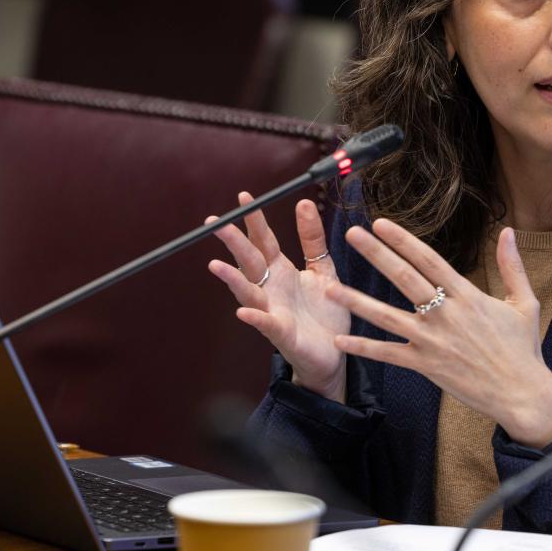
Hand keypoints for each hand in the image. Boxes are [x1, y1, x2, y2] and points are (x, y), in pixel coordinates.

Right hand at [207, 193, 351, 400]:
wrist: (334, 353)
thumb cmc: (324, 312)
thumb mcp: (322, 269)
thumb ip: (312, 239)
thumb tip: (304, 202)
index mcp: (282, 272)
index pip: (264, 241)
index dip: (254, 220)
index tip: (244, 197)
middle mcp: (272, 289)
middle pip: (250, 261)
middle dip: (234, 242)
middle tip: (217, 222)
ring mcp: (273, 312)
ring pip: (248, 292)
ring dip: (232, 280)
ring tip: (216, 265)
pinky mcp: (283, 335)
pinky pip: (267, 325)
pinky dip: (255, 318)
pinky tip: (244, 312)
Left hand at [329, 219, 551, 448]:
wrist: (522, 393)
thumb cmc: (523, 348)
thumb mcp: (524, 303)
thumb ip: (512, 266)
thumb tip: (510, 231)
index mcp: (467, 296)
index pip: (429, 260)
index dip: (404, 240)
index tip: (382, 223)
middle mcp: (446, 314)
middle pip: (404, 278)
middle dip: (377, 254)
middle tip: (351, 234)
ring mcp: (433, 341)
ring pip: (387, 317)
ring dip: (357, 302)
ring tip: (330, 288)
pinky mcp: (426, 365)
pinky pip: (389, 355)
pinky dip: (364, 348)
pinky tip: (341, 339)